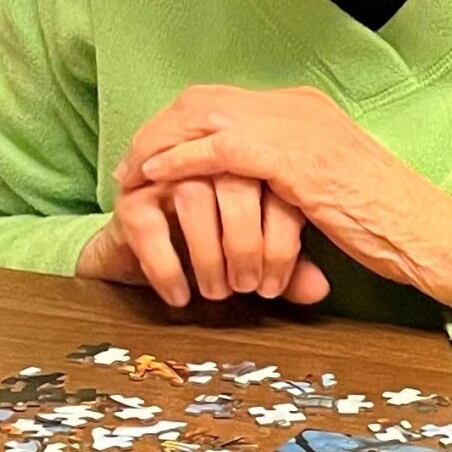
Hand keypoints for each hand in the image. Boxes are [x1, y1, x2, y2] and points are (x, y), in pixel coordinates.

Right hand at [77, 179, 331, 307]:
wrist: (153, 251)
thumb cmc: (218, 245)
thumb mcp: (262, 253)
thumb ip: (290, 265)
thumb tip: (319, 289)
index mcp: (252, 157)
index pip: (277, 185)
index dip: (281, 238)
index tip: (276, 283)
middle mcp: (210, 155)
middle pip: (237, 186)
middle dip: (246, 245)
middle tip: (249, 287)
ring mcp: (168, 171)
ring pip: (193, 199)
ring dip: (208, 255)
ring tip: (218, 293)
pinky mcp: (132, 196)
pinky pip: (149, 227)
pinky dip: (167, 266)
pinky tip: (180, 296)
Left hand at [117, 85, 451, 312]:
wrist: (425, 234)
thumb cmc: (384, 222)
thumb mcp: (328, 187)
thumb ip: (288, 177)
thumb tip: (250, 193)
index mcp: (306, 110)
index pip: (223, 102)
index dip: (177, 126)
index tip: (148, 157)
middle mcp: (299, 108)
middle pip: (205, 101)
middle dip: (158, 131)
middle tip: (127, 167)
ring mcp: (299, 128)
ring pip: (205, 117)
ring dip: (159, 145)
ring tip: (131, 176)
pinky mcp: (298, 160)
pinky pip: (223, 151)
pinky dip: (183, 162)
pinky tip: (158, 180)